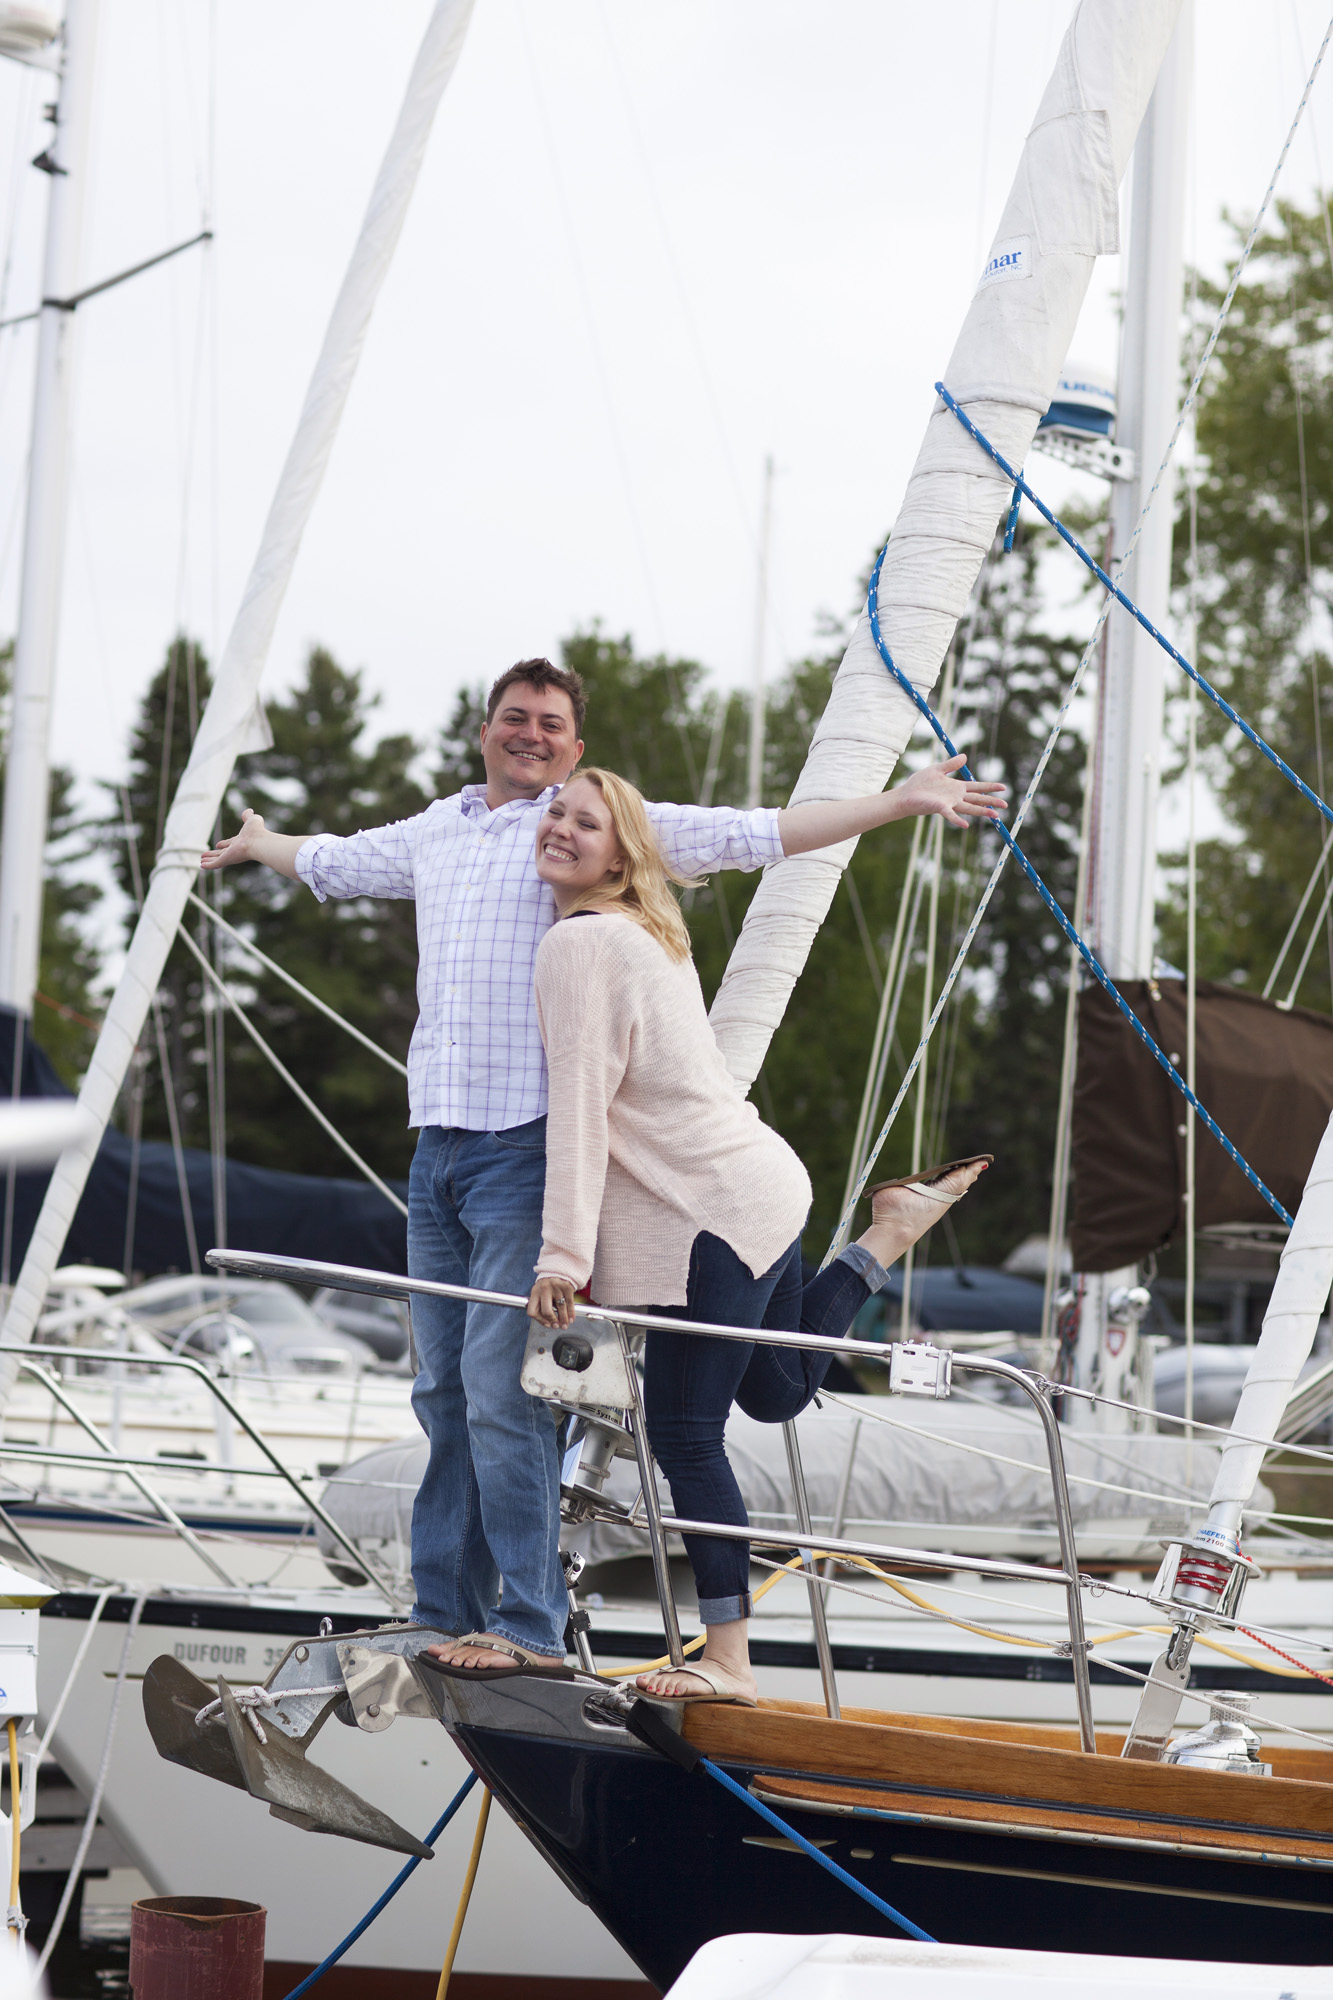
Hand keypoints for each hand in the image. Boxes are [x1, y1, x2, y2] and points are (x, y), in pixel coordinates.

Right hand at [201, 808, 268, 870]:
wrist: (258, 840)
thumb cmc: (257, 830)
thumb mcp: (251, 819)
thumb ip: (248, 816)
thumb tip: (249, 810)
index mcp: (240, 841)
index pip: (230, 843)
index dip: (224, 844)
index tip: (218, 845)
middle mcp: (235, 849)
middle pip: (222, 853)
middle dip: (214, 854)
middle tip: (205, 856)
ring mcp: (231, 855)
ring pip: (217, 859)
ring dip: (209, 860)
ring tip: (201, 861)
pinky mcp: (227, 860)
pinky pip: (215, 864)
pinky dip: (208, 865)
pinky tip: (202, 866)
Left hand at [528, 1276, 577, 1328]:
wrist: (559, 1269)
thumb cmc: (548, 1284)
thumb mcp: (540, 1292)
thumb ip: (541, 1304)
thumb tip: (548, 1323)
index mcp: (535, 1292)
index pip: (532, 1311)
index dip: (540, 1321)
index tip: (547, 1324)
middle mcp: (544, 1289)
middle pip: (546, 1311)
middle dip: (553, 1320)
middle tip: (557, 1325)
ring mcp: (556, 1287)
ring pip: (560, 1308)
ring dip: (564, 1319)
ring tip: (565, 1325)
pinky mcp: (566, 1286)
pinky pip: (570, 1303)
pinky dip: (571, 1313)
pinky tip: (571, 1318)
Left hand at [892, 754, 1006, 828]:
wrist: (906, 795)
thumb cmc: (920, 783)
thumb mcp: (937, 769)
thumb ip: (951, 764)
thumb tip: (965, 756)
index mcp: (956, 787)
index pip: (977, 787)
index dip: (990, 787)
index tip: (1003, 788)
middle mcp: (955, 797)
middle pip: (977, 799)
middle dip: (991, 801)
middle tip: (1006, 805)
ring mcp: (949, 804)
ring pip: (969, 808)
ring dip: (982, 811)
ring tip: (995, 815)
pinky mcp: (940, 808)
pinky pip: (950, 815)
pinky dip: (957, 820)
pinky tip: (966, 825)